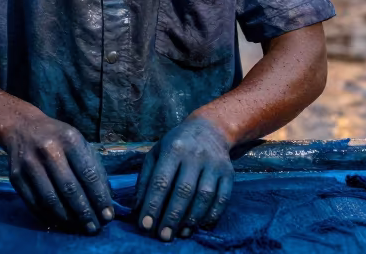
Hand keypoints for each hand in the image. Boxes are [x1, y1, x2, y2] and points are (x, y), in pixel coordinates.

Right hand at [0, 113, 112, 232]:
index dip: (99, 198)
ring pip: (51, 200)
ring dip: (68, 219)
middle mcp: (49, 150)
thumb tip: (105, 200)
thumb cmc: (58, 138)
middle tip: (94, 228)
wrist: (22, 128)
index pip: (88, 174)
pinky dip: (49, 218)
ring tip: (80, 228)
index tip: (107, 216)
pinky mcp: (16, 177)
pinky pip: (34, 204)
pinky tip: (61, 224)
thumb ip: (92, 167)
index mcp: (70, 139)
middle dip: (85, 213)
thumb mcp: (78, 142)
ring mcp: (29, 164)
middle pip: (69, 189)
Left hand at [135, 117, 233, 241]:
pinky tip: (201, 225)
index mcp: (173, 148)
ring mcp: (214, 164)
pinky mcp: (229, 173)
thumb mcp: (156, 154)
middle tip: (162, 236)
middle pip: (184, 190)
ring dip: (192, 218)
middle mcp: (195, 155)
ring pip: (204, 196)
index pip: (161, 181)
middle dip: (172, 216)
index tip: (145, 225)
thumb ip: (146, 180)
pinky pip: (222, 198)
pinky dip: (212, 215)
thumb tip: (137, 209)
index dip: (152, 205)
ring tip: (180, 233)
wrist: (210, 129)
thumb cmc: (176, 145)